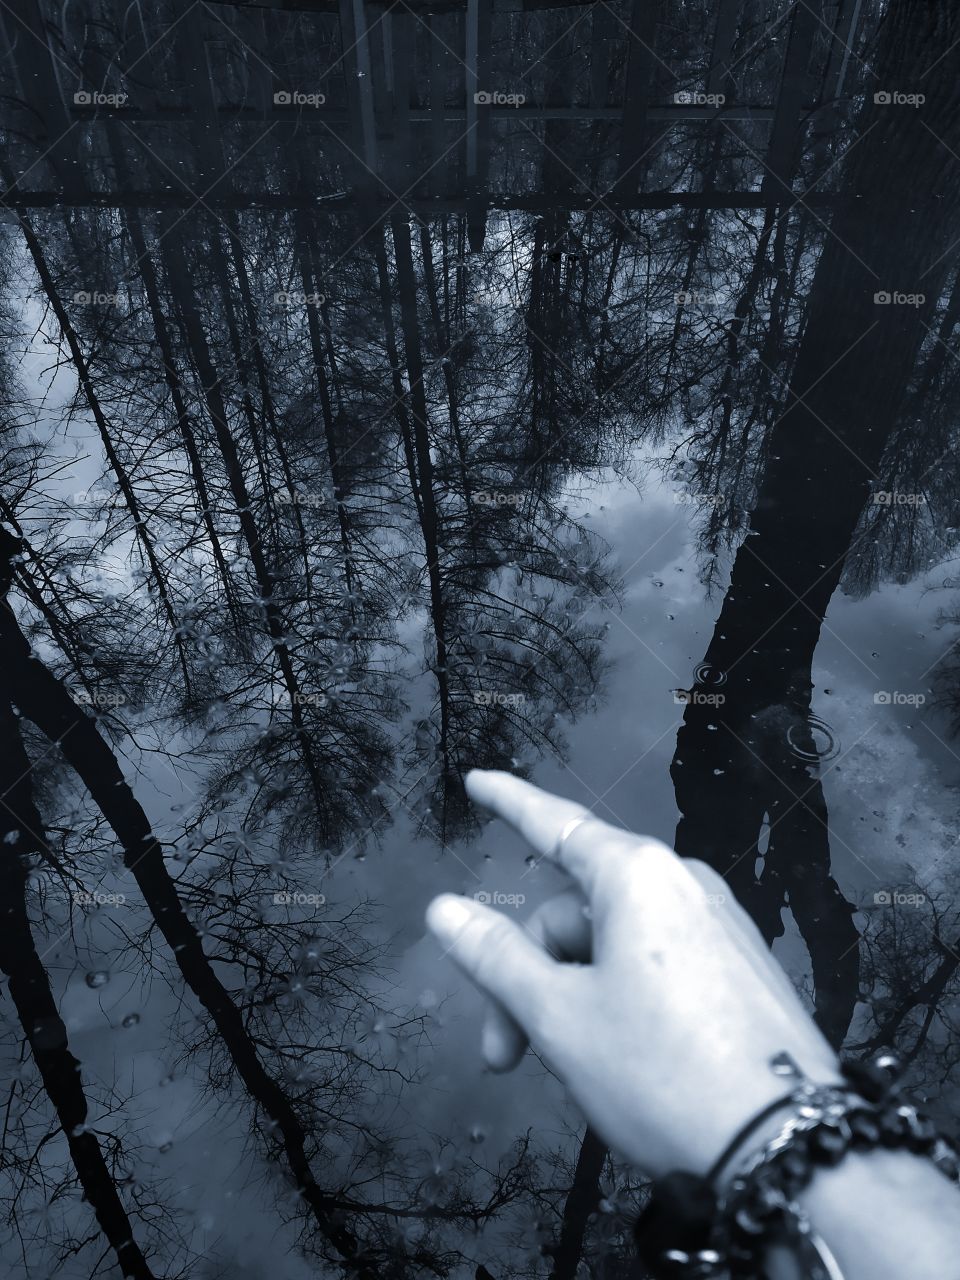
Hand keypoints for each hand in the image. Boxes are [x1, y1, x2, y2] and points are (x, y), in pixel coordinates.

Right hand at [425, 770, 843, 1177]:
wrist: (785, 1144)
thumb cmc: (663, 1073)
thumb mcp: (559, 1016)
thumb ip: (496, 956)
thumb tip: (444, 909)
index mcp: (636, 876)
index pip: (554, 824)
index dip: (508, 803)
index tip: (478, 782)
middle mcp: (681, 884)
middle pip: (574, 909)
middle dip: (530, 973)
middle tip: (505, 1050)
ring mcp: (716, 924)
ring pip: (613, 941)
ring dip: (572, 993)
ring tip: (570, 1067)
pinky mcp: (738, 966)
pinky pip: (655, 960)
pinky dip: (617, 995)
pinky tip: (619, 1056)